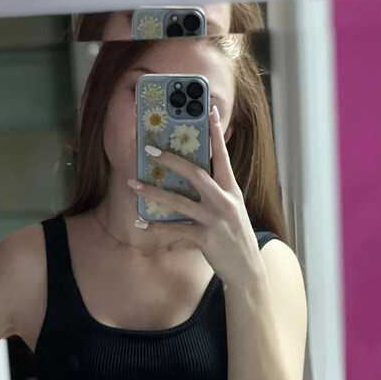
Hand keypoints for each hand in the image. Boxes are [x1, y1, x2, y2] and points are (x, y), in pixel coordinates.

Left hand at [127, 106, 264, 287]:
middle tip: (150, 149)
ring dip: (153, 192)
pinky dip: (156, 228)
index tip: (208, 111)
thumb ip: (218, 191)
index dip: (216, 133)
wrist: (247, 268)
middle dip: (172, 160)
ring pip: (178, 202)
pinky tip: (140, 225)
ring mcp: (214, 220)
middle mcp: (224, 201)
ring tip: (133, 184)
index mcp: (232, 190)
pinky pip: (174, 230)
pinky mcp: (204, 238)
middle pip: (195, 174)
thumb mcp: (232, 209)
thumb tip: (195, 174)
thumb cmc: (235, 236)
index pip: (223, 156)